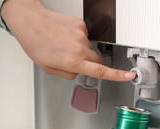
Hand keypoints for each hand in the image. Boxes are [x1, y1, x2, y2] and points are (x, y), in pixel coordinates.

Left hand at [0, 0, 136, 80]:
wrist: (30, 22)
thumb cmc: (36, 44)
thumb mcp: (49, 68)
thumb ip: (68, 74)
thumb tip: (79, 71)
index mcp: (72, 62)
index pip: (100, 71)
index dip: (117, 75)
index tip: (130, 76)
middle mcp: (79, 48)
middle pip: (97, 60)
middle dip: (89, 63)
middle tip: (72, 60)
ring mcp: (81, 35)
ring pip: (89, 48)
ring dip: (79, 49)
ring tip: (62, 45)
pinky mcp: (80, 24)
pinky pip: (84, 36)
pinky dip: (76, 38)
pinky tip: (64, 36)